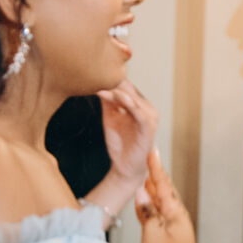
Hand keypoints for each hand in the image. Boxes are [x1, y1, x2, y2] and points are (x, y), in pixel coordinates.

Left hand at [94, 82, 158, 216]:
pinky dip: (130, 104)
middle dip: (112, 83)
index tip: (91, 74)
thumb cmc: (119, 144)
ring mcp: (150, 116)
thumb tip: (98, 84)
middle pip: (128, 89)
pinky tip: (119, 98)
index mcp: (138, 104)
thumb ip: (108, 102)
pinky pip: (140, 113)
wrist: (125, 168)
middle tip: (94, 76)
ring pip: (133, 98)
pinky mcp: (150, 127)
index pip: (124, 86)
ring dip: (118, 91)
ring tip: (103, 85)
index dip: (109, 80)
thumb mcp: (110, 118)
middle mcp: (146, 107)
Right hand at [136, 152, 199, 242]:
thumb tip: (142, 193)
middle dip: (156, 176)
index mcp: (176, 214)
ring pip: (160, 205)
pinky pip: (156, 217)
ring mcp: (172, 229)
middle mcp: (176, 219)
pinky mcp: (165, 239)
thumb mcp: (153, 234)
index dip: (156, 168)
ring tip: (146, 178)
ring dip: (152, 192)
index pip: (164, 185)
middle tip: (151, 160)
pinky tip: (143, 204)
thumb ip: (147, 212)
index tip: (153, 152)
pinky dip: (149, 208)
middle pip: (165, 192)